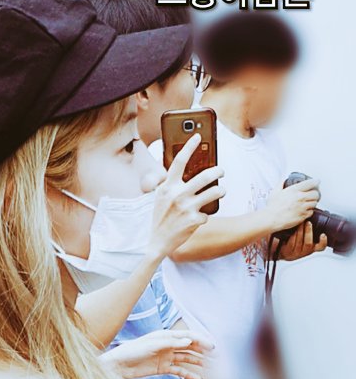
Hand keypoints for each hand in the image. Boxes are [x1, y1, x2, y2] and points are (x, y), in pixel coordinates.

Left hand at [102, 329, 212, 378]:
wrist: (117, 366)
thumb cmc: (131, 351)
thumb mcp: (151, 345)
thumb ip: (170, 343)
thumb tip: (189, 341)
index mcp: (165, 336)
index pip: (187, 336)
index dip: (200, 340)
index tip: (212, 347)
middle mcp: (167, 345)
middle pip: (189, 346)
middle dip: (203, 350)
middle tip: (216, 357)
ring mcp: (166, 357)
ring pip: (186, 358)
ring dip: (198, 362)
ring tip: (210, 367)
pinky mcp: (162, 368)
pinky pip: (179, 370)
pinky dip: (189, 374)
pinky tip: (199, 378)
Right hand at [148, 134, 225, 258]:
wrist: (157, 242)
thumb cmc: (161, 217)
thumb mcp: (160, 197)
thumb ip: (170, 184)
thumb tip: (186, 170)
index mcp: (168, 187)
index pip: (180, 162)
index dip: (189, 147)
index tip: (198, 136)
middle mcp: (178, 195)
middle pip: (205, 176)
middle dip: (218, 171)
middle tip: (221, 171)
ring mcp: (187, 208)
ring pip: (214, 192)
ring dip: (221, 191)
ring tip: (220, 191)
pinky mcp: (195, 220)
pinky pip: (208, 213)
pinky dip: (205, 215)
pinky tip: (199, 218)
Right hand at [265, 178, 320, 232]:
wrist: (271, 219)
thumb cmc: (272, 207)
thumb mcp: (275, 192)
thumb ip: (280, 184)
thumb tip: (283, 180)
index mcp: (294, 190)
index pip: (311, 183)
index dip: (316, 182)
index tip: (317, 182)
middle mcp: (300, 197)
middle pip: (316, 193)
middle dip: (316, 194)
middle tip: (314, 195)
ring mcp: (302, 207)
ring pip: (315, 203)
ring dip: (313, 203)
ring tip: (309, 203)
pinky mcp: (303, 216)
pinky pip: (311, 212)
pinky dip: (309, 211)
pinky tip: (305, 211)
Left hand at [276, 220, 328, 260]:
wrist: (278, 248)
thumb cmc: (292, 239)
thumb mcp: (302, 236)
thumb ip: (308, 229)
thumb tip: (313, 215)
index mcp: (311, 248)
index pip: (320, 247)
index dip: (323, 242)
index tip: (323, 235)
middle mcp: (304, 252)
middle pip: (309, 244)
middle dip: (308, 232)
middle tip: (308, 222)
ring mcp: (296, 253)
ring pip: (300, 242)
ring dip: (300, 231)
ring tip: (300, 223)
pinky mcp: (287, 252)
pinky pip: (291, 243)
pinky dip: (293, 235)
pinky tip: (292, 230)